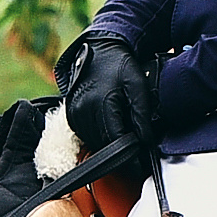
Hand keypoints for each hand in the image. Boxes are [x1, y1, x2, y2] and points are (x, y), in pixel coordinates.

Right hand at [55, 31, 155, 150]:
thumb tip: (146, 142)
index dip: (129, 155)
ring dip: (109, 142)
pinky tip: (110, 123)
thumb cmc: (119, 66)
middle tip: (136, 144)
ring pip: (95, 143)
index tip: (139, 164)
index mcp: (101, 104)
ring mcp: (74, 114)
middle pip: (104, 144)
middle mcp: (83, 111)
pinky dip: (100, 135)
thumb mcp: (137, 86)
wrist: (99, 51)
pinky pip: (87, 135)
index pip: (115, 141)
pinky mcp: (71, 116)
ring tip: (124, 129)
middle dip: (121, 149)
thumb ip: (142, 115)